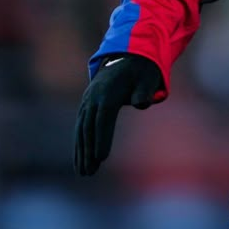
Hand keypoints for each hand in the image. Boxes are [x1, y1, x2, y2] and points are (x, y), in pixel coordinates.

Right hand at [73, 54, 162, 174]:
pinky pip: (80, 125)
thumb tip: (141, 104)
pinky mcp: (86, 104)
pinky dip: (79, 142)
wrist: (128, 55)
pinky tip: (80, 159)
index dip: (102, 138)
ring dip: (81, 150)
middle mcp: (94, 96)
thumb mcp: (149, 78)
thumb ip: (145, 91)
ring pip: (81, 128)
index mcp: (109, 91)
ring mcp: (88, 99)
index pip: (104, 118)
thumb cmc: (142, 71)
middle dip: (88, 150)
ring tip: (83, 172)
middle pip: (89, 126)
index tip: (102, 158)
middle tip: (90, 173)